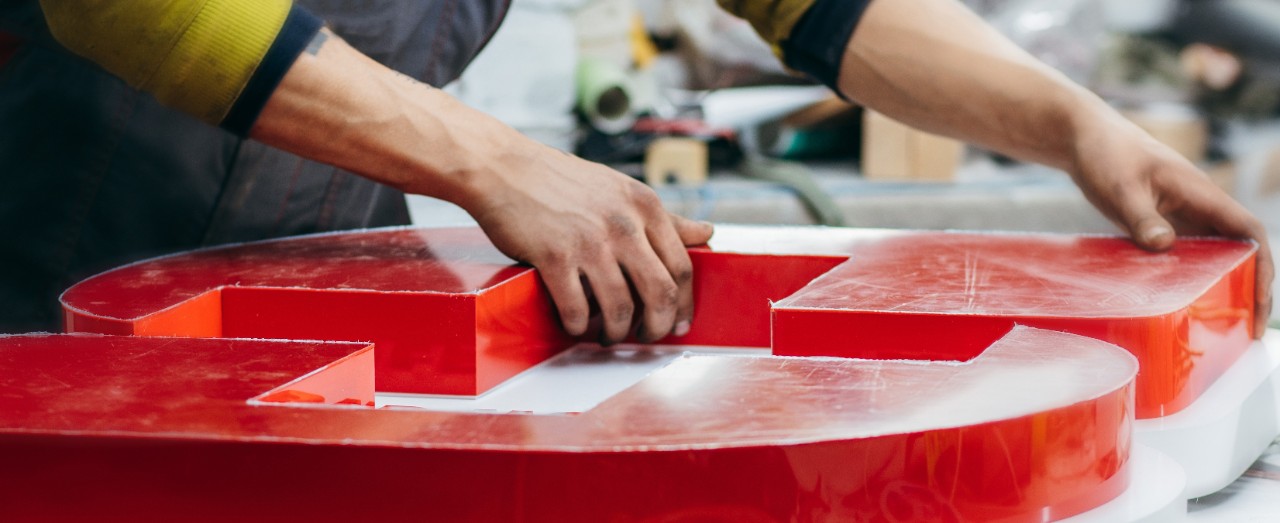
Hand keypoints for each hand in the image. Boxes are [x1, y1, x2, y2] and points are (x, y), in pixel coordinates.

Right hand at [460, 139, 713, 344]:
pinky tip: (575, 324)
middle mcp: (623, 223)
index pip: (682, 265)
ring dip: (616, 332)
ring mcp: (589, 241)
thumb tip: (707, 233)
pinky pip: (577, 309)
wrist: (504, 168)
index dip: (685, 303)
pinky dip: (578, 325)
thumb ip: (664, 218)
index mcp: (644, 205)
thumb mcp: (621, 190)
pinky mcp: (555, 257)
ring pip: (621, 307)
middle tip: (649, 337)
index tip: (679, 321)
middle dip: (658, 326)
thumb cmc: (560, 180)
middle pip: (661, 292)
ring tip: (608, 336)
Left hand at [1068, 113, 1272, 337]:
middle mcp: (1199, 206)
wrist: (1083, 137)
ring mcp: (1180, 215)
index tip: (1260, 299)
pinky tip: (1181, 303)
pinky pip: (1185, 253)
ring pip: (1214, 253)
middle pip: (1239, 249)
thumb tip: (1165, 246)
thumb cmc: (1106, 154)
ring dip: (1222, 285)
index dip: (1262, 265)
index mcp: (1201, 193)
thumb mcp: (1122, 187)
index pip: (1248, 231)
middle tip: (1245, 328)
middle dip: (1249, 285)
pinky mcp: (1160, 222)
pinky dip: (1191, 277)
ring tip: (1219, 326)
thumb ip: (1142, 217)